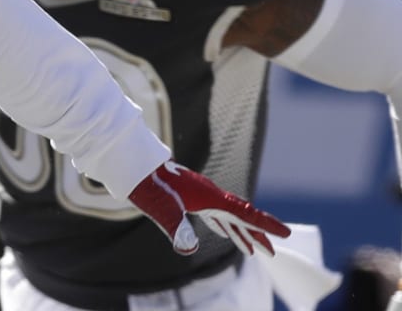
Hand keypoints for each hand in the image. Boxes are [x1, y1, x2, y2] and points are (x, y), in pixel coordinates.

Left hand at [129, 161, 290, 255]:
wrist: (132, 165)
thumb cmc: (147, 186)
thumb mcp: (161, 210)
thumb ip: (176, 228)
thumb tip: (188, 249)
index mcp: (210, 197)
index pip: (244, 213)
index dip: (265, 225)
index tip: (286, 233)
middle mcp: (209, 194)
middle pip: (240, 217)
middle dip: (257, 234)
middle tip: (272, 252)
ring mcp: (200, 194)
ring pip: (227, 216)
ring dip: (241, 232)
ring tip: (252, 250)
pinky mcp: (189, 196)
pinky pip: (214, 213)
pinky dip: (224, 225)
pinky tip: (225, 232)